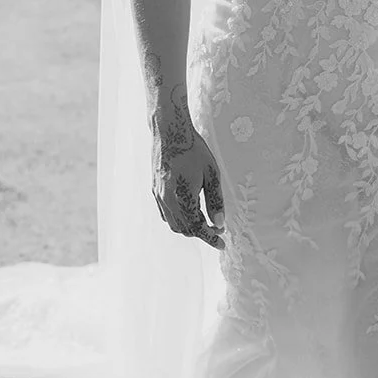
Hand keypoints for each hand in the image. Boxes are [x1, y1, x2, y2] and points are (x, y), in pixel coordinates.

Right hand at [151, 100, 225, 249]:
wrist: (169, 133)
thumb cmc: (194, 150)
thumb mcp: (212, 174)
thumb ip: (215, 201)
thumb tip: (219, 223)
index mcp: (182, 197)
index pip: (197, 227)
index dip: (210, 238)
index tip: (222, 244)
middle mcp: (167, 200)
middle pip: (184, 229)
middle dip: (201, 232)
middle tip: (217, 228)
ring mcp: (158, 196)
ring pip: (173, 224)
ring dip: (188, 227)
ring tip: (204, 220)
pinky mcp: (155, 190)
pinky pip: (165, 214)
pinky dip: (178, 219)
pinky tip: (189, 211)